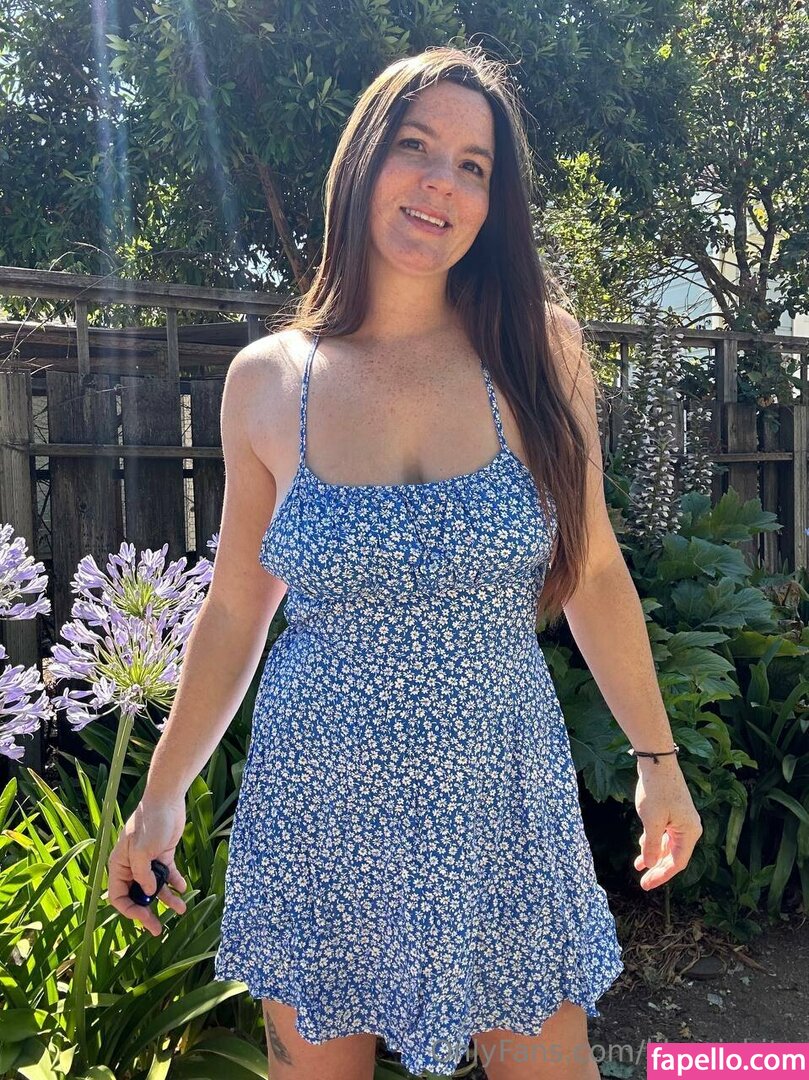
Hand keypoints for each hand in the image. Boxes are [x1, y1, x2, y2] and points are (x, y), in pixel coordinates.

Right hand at [107, 798, 187, 935]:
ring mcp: (148, 861)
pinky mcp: (163, 855)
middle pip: (137, 896)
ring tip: (182, 909)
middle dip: (147, 912)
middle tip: (159, 930)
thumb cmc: (150, 822)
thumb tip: (148, 893)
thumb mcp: (142, 851)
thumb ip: (143, 875)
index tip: (145, 918)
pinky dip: (175, 882)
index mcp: (119, 865)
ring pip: (155, 887)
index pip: (118, 897)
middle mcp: (132, 866)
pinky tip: (184, 889)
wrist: (167, 800)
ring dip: (167, 899)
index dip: (130, 911)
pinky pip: (168, 874)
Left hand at [633, 758, 702, 890]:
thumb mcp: (651, 821)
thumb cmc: (656, 791)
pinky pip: (665, 833)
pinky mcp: (673, 812)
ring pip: (668, 844)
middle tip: (642, 881)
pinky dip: (654, 841)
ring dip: (653, 854)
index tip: (646, 885)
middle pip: (673, 855)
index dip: (661, 875)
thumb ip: (651, 845)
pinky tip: (642, 845)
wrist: (657, 763)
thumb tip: (649, 864)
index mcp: (689, 832)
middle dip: (657, 868)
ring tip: (638, 865)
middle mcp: (689, 828)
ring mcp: (682, 819)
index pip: (677, 863)